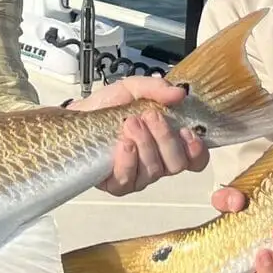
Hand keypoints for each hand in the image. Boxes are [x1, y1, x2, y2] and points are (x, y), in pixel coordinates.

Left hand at [68, 75, 209, 195]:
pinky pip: (128, 181)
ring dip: (145, 144)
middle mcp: (157, 163)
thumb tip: (180, 92)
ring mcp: (137, 176)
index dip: (197, 151)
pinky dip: (128, 161)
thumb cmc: (108, 106)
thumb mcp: (133, 89)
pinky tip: (122, 144)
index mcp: (167, 143)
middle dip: (166, 139)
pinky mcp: (115, 185)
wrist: (76, 117)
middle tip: (151, 116)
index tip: (188, 132)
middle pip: (176, 165)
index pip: (194, 159)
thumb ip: (156, 88)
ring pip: (154, 172)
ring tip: (130, 123)